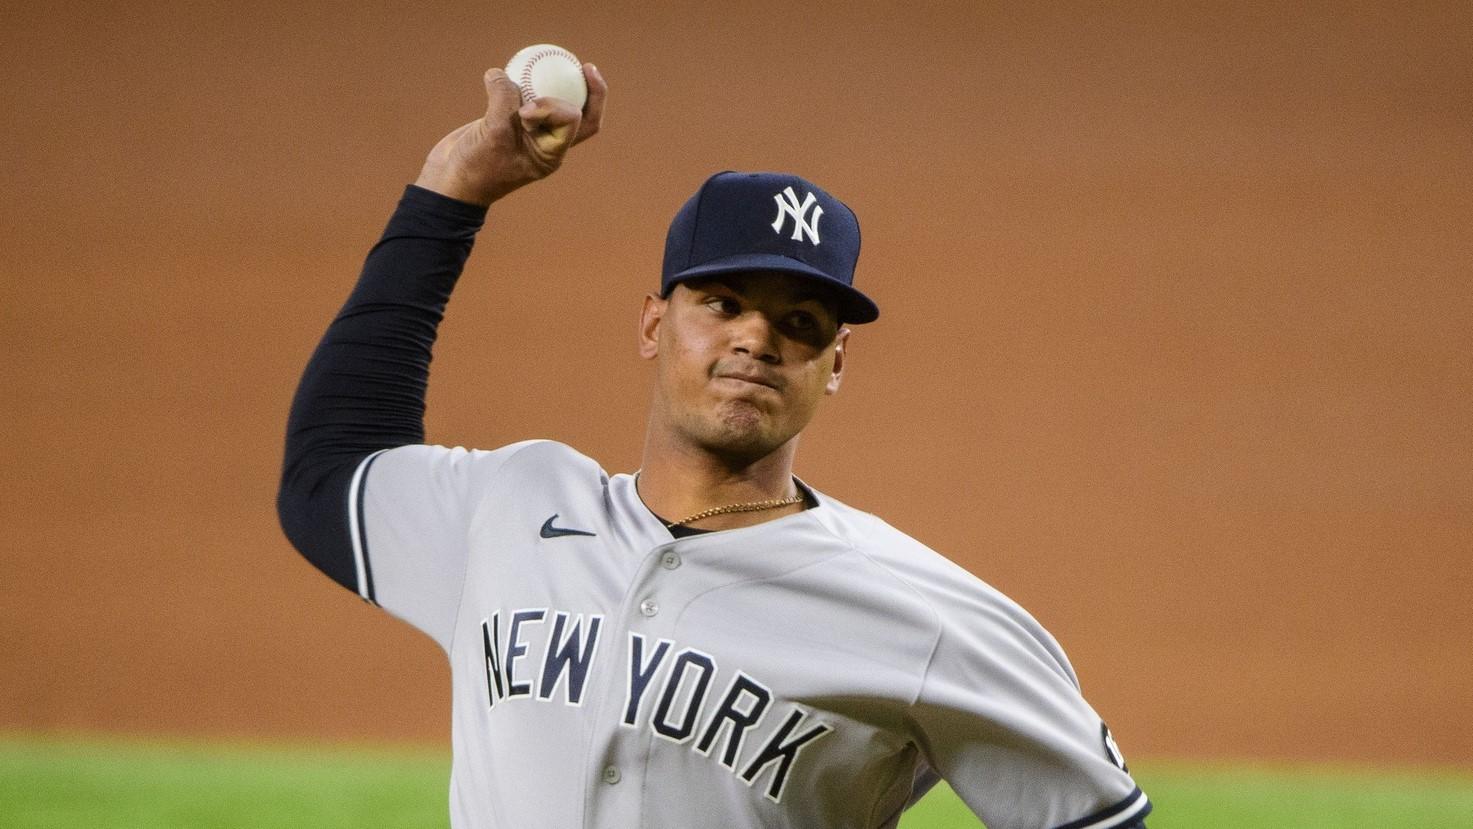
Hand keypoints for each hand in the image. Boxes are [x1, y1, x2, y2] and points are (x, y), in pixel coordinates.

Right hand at [415, 63, 606, 205]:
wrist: (450, 182)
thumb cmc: (476, 166)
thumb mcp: (491, 132)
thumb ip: (503, 99)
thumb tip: (500, 73)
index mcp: (551, 154)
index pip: (572, 122)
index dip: (555, 106)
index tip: (524, 112)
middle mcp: (546, 144)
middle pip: (581, 117)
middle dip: (591, 93)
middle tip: (585, 67)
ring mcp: (529, 133)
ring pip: (552, 105)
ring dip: (551, 84)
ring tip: (549, 60)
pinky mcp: (510, 123)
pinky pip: (523, 98)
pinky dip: (518, 83)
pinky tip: (511, 68)